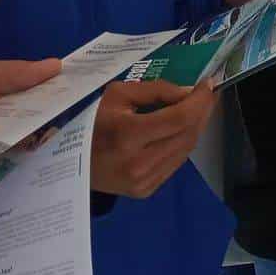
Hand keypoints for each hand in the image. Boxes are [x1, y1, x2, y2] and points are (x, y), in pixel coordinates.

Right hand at [90, 81, 216, 199]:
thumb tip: (189, 92)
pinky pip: (176, 162)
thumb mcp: (118, 94)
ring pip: (186, 149)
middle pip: (187, 134)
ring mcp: (143, 181)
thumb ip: (156, 90)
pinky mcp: (145, 191)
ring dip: (197, 126)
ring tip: (199, 109)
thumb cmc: (91, 122)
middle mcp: (138, 163)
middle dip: (202, 111)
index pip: (180, 118)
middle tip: (207, 94)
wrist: (67, 163)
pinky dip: (184, 143)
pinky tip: (183, 129)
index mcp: (128, 136)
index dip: (200, 100)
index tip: (208, 84)